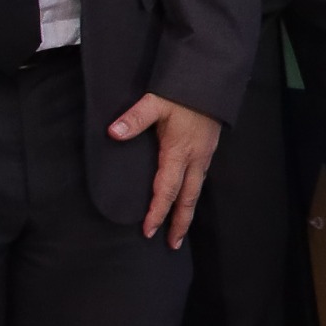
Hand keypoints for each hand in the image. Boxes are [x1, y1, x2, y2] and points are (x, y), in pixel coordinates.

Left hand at [108, 93, 223, 245]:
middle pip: (187, 200)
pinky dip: (192, 196)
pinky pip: (200, 181)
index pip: (167, 190)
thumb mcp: (156, 102)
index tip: (148, 230)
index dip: (157, 212)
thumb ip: (134, 118)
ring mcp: (204, 156)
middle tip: (172, 244)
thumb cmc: (183, 93)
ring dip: (187, 212)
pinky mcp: (208, 150)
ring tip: (180, 229)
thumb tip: (113, 133)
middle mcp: (194, 160)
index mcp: (179, 152)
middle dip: (179, 223)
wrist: (212, 81)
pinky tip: (187, 199)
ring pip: (196, 192)